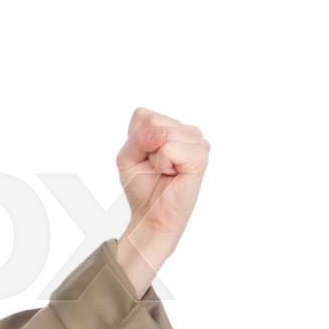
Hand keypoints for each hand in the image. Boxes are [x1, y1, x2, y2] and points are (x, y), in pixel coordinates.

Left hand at [113, 107, 209, 292]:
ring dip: (155, 158)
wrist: (151, 213)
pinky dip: (164, 163)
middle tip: (154, 167)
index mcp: (169, 126)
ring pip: (163, 134)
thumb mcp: (127, 156)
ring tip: (165, 171)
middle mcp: (185, 130)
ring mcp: (196, 142)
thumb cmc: (141, 185)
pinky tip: (172, 174)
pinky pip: (170, 148)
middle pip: (153, 121)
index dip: (135, 140)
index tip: (143, 158)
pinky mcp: (200, 156)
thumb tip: (163, 134)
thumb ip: (138, 137)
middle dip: (144, 148)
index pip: (143, 115)